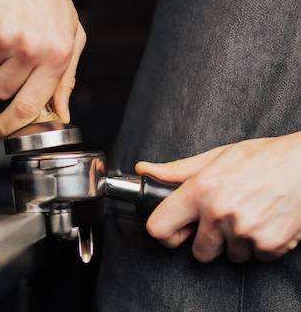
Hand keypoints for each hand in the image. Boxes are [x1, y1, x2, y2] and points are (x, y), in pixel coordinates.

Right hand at [0, 0, 85, 139]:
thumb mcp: (70, 31)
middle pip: (0, 89)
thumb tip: (59, 111)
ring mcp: (1, 35)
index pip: (30, 104)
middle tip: (11, 47)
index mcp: (57, 53)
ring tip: (2, 27)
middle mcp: (30, 47)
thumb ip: (66, 75)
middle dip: (2, 75)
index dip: (10, 124)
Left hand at [135, 131, 300, 262]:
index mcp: (200, 190)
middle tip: (220, 219)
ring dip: (235, 242)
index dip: (165, 232)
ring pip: (229, 255)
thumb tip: (145, 171)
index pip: (159, 228)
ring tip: (247, 214)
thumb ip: (177, 170)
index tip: (175, 229)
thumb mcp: (216, 157)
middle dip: (207, 240)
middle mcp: (219, 213)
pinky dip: (259, 244)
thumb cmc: (263, 158)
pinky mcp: (270, 245)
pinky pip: (255, 257)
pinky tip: (264, 221)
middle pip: (198, 252)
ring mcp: (245, 232)